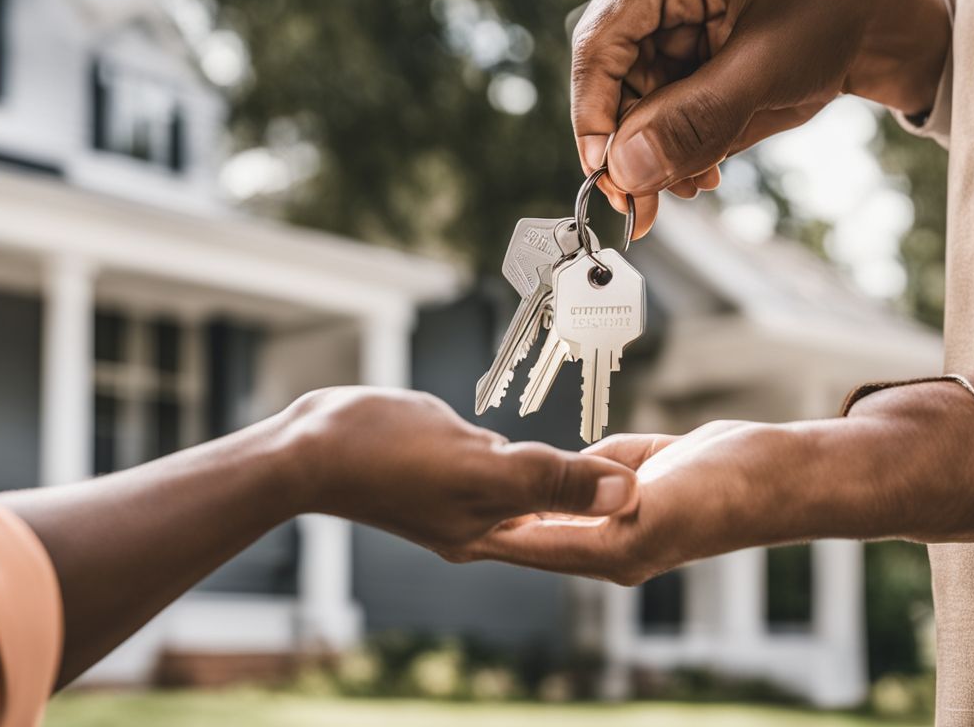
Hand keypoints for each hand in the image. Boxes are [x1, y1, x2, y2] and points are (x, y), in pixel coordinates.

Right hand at [282, 387, 637, 553]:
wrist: (304, 452)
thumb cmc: (384, 458)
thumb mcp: (479, 467)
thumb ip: (553, 481)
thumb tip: (630, 493)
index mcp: (492, 532)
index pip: (576, 531)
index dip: (620, 511)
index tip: (669, 484)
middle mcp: (477, 524)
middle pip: (556, 514)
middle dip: (599, 496)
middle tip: (650, 465)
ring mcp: (453, 497)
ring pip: (527, 486)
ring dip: (561, 473)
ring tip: (606, 456)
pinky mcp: (434, 468)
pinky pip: (494, 462)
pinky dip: (517, 453)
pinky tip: (520, 440)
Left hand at [457, 377, 973, 584]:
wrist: (784, 473)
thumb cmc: (732, 488)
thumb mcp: (663, 496)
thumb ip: (607, 498)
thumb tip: (560, 498)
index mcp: (610, 551)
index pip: (527, 543)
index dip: (481, 530)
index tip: (434, 518)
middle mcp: (611, 540)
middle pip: (531, 530)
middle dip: (487, 515)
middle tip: (434, 493)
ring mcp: (625, 514)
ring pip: (553, 505)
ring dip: (516, 494)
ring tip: (467, 476)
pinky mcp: (639, 485)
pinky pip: (584, 479)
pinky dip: (555, 472)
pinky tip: (527, 460)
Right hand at [572, 0, 950, 235]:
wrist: (883, 22)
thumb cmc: (838, 5)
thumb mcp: (769, 62)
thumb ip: (696, 118)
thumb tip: (629, 169)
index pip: (599, 47)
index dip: (594, 116)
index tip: (608, 173)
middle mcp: (653, 5)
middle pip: (611, 88)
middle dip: (631, 150)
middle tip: (646, 204)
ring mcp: (667, 40)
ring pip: (634, 114)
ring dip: (657, 158)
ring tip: (697, 180)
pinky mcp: (683, 72)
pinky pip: (661, 123)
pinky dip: (677, 154)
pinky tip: (705, 169)